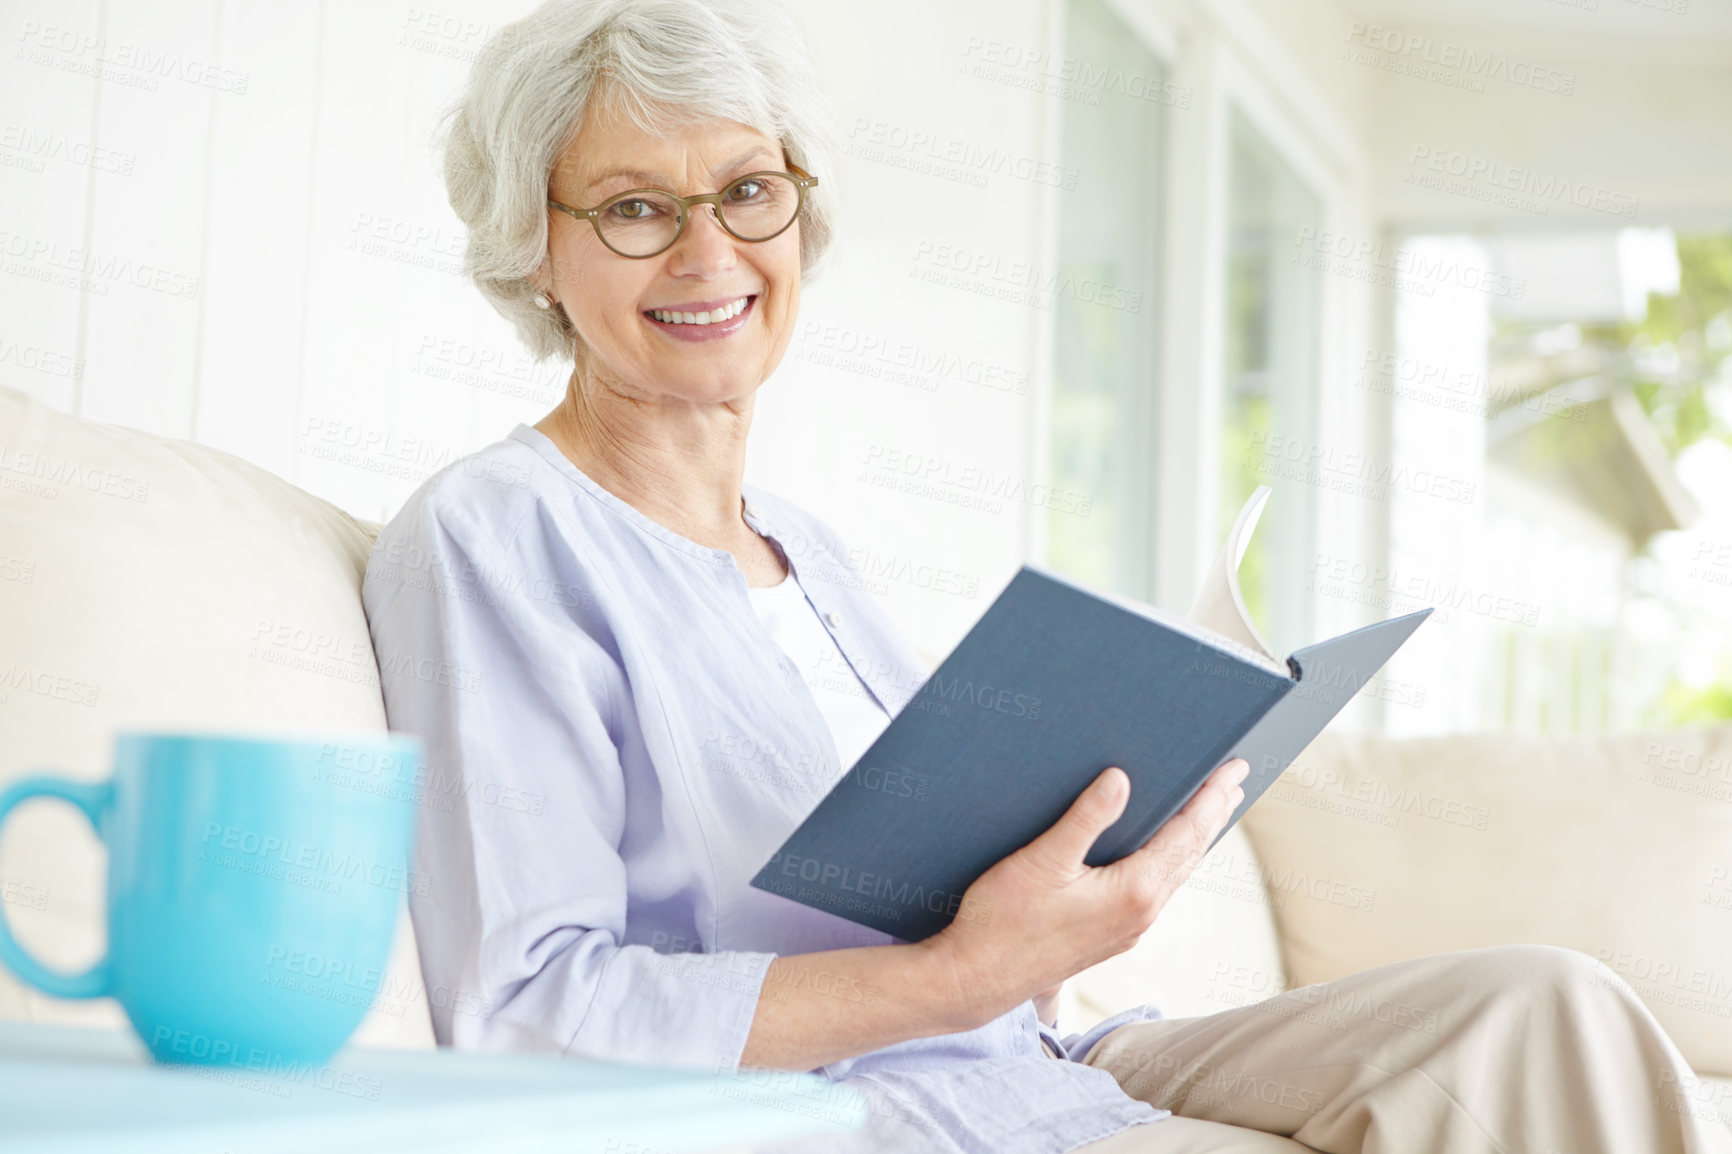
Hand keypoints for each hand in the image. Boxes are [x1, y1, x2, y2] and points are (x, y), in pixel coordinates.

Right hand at [921, 758, 1248, 1031]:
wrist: (977, 979)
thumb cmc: (1003, 921)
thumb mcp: (1042, 861)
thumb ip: (1086, 818)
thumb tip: (1121, 778)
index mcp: (1134, 892)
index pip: (1185, 833)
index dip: (1210, 796)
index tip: (1235, 768)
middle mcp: (1141, 914)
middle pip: (1189, 854)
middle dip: (1213, 813)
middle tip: (1235, 779)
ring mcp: (1128, 929)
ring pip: (1175, 874)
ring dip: (1194, 839)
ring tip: (1209, 811)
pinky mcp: (1110, 936)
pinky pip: (1156, 889)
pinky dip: (1170, 861)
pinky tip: (1161, 854)